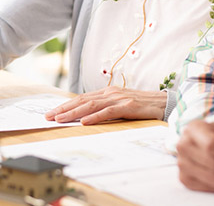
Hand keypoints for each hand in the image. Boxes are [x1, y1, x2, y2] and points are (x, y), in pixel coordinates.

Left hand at [45, 86, 165, 123]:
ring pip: (91, 105)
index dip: (65, 105)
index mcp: (106, 92)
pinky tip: (84, 122)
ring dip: (74, 113)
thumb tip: (86, 116)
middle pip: (82, 100)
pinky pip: (108, 112)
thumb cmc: (141, 106)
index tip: (52, 113)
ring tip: (60, 119)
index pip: (81, 99)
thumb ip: (105, 108)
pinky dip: (95, 117)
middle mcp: (110, 93)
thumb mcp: (120, 105)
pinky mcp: (128, 106)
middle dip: (63, 109)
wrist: (164, 103)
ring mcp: (118, 98)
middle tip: (48, 117)